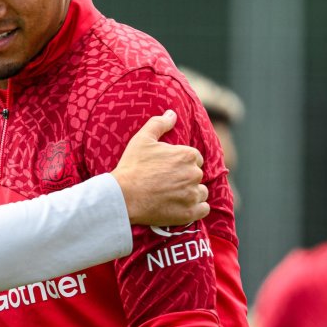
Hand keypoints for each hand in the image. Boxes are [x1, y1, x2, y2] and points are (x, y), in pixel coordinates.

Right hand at [110, 110, 208, 226]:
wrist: (123, 195)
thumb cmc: (132, 166)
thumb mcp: (142, 139)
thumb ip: (159, 124)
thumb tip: (172, 113)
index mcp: (187, 155)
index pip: (194, 158)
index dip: (182, 163)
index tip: (170, 169)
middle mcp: (194, 174)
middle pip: (197, 175)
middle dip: (186, 178)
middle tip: (168, 183)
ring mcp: (192, 195)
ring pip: (202, 192)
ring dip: (192, 193)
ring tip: (173, 195)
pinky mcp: (189, 213)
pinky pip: (203, 209)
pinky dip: (195, 208)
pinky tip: (181, 206)